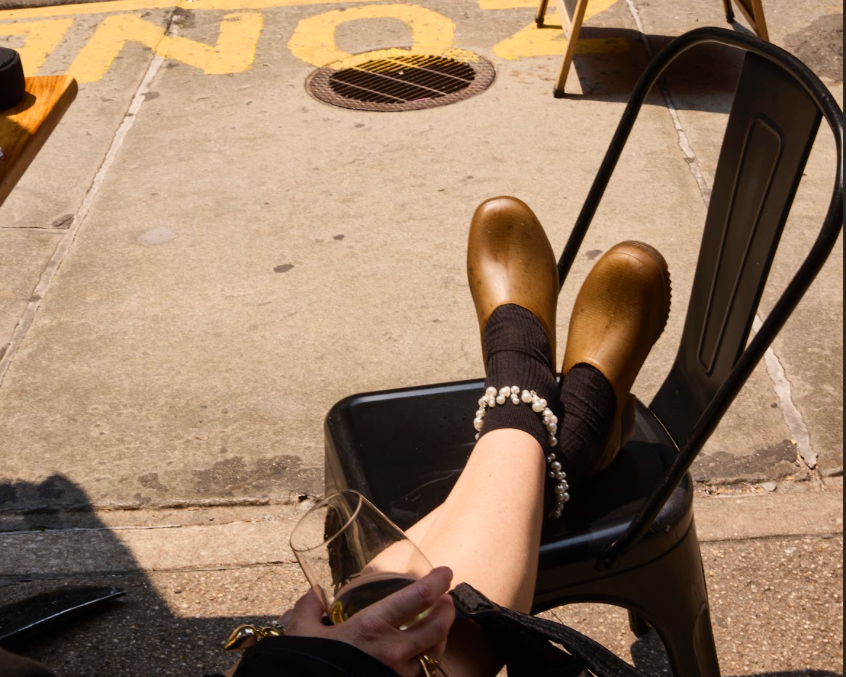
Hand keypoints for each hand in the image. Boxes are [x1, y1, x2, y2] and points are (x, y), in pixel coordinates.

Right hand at [283, 567, 455, 676]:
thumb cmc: (308, 666)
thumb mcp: (302, 633)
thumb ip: (309, 609)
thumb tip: (313, 596)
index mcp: (372, 627)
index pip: (419, 598)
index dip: (438, 582)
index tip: (445, 572)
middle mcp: (392, 651)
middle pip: (438, 627)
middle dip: (448, 610)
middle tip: (447, 599)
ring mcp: (397, 675)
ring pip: (435, 654)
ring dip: (441, 637)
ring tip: (439, 625)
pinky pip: (421, 674)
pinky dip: (426, 662)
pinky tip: (421, 656)